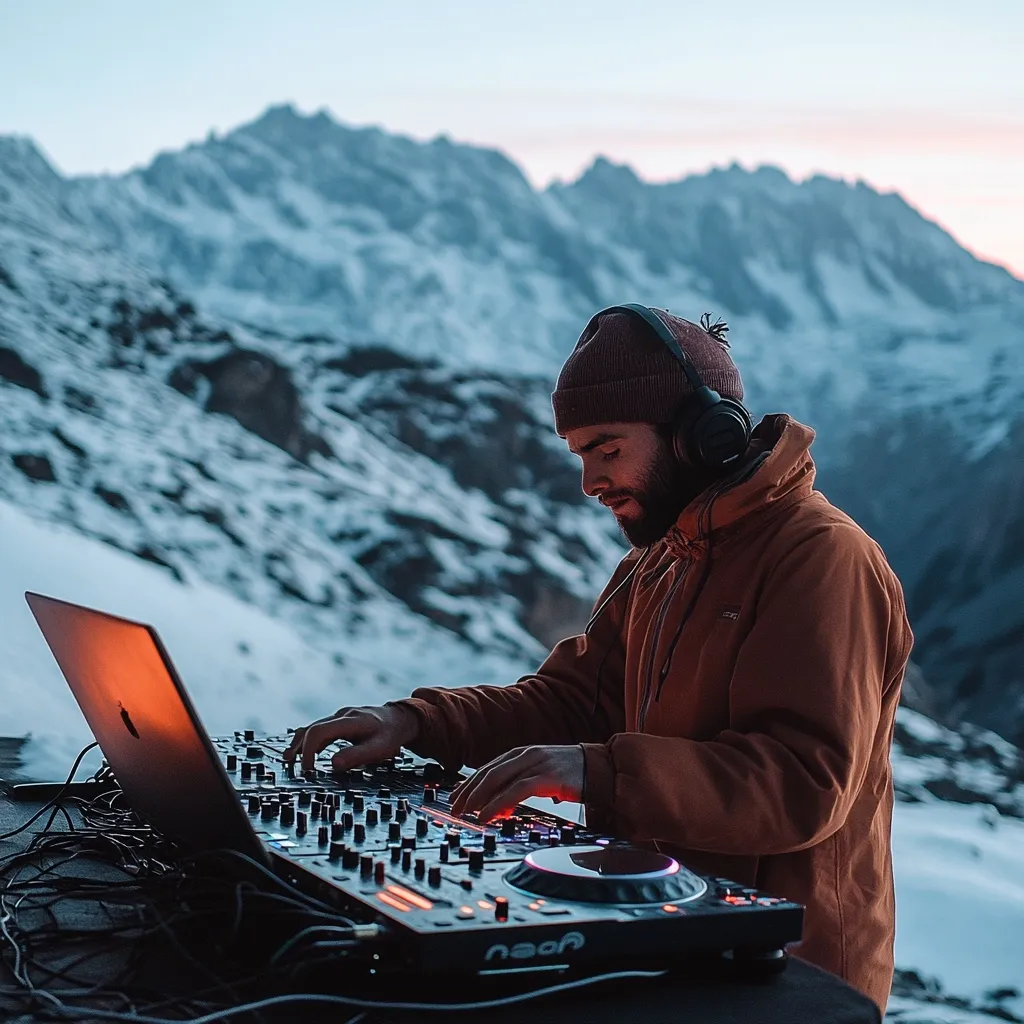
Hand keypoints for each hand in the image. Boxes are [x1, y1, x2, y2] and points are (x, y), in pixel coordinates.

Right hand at [282, 704, 418, 774]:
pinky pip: (321, 728)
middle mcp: (343, 715)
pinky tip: (304, 750)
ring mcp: (341, 716)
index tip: (307, 769)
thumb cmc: (391, 735)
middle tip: (293, 766)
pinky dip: (309, 739)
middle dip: (300, 747)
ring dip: (301, 742)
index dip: (308, 750)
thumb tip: (333, 764)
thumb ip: (356, 756)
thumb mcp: (379, 748)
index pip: (319, 731)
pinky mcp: (341, 720)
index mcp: (350, 721)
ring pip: (314, 726)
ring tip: (289, 758)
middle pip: (312, 728)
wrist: (402, 718)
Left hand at [449, 745, 583, 822]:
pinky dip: (497, 804)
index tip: (456, 797)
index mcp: (523, 753)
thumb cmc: (572, 774)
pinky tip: (487, 816)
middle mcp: (526, 755)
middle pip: (488, 772)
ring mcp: (536, 764)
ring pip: (497, 780)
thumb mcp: (542, 775)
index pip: (489, 767)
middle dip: (468, 792)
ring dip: (477, 799)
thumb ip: (522, 784)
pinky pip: (515, 791)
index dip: (470, 783)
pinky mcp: (546, 777)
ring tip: (466, 814)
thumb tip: (502, 805)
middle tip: (455, 809)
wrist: (601, 768)